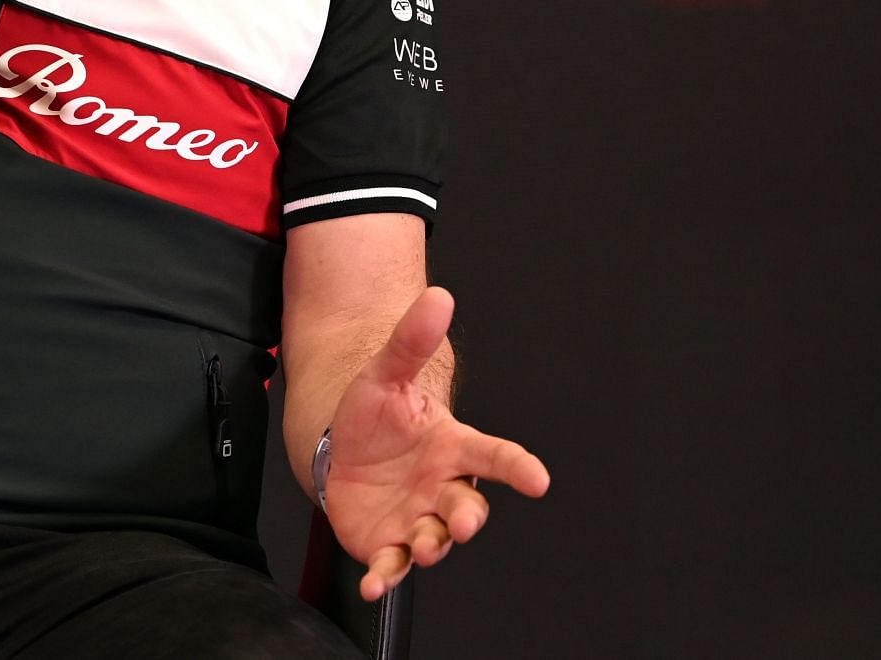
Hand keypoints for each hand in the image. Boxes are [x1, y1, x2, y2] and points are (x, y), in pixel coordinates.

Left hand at [323, 286, 550, 600]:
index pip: (495, 456)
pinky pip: (391, 565)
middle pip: (467, 506)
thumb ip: (411, 341)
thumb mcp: (386, 373)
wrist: (342, 446)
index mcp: (452, 448)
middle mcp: (442, 489)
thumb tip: (438, 296)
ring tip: (425, 548)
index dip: (518, 468)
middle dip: (469, 517)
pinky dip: (385, 577)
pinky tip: (373, 583)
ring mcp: (417, 519)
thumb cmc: (375, 413)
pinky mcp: (387, 543)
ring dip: (433, 547)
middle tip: (464, 520)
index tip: (539, 479)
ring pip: (435, 540)